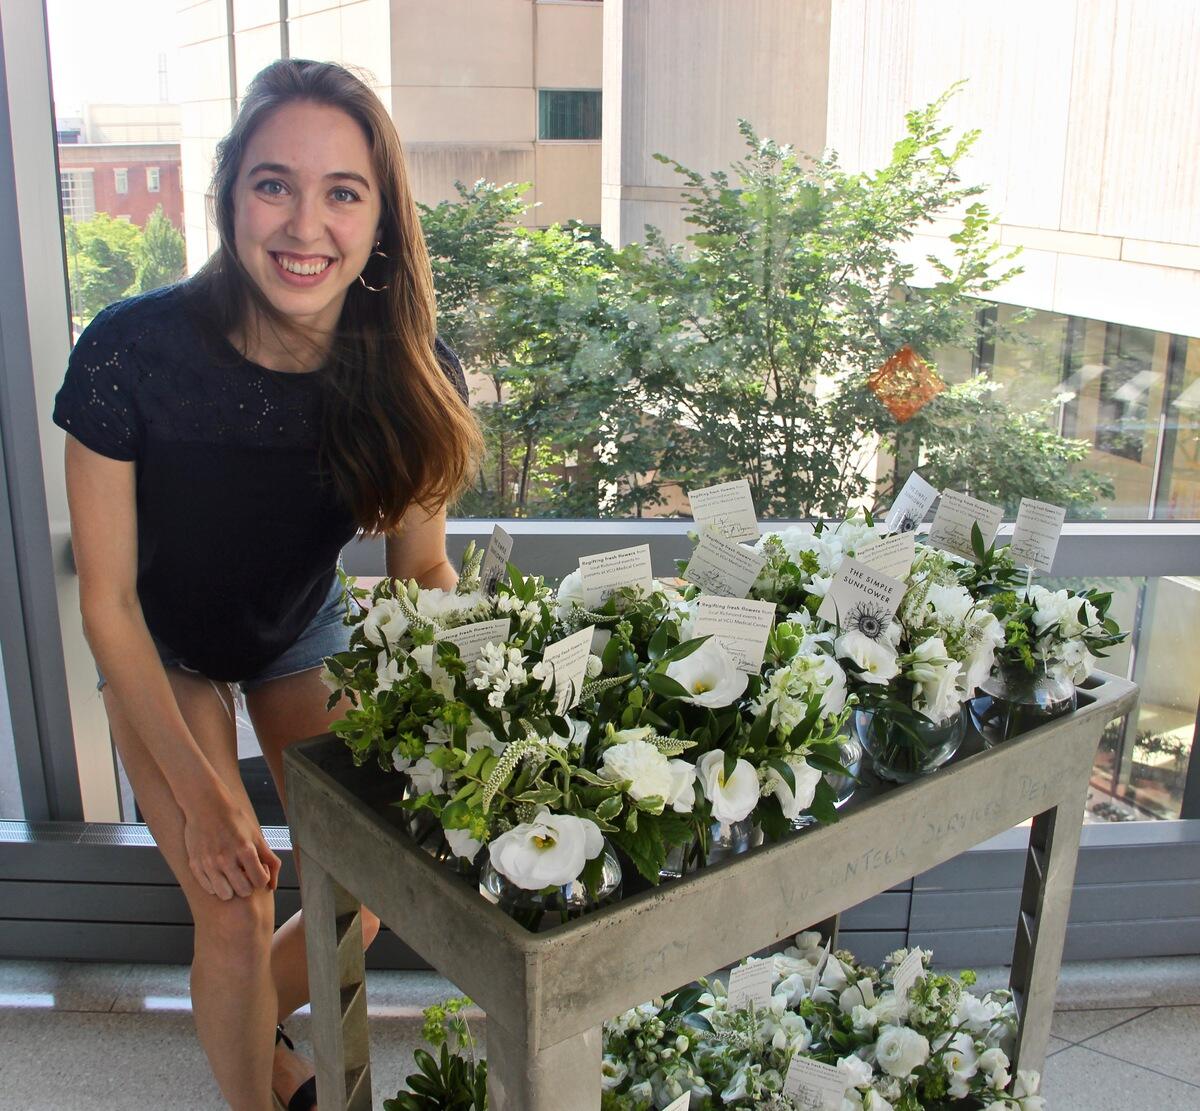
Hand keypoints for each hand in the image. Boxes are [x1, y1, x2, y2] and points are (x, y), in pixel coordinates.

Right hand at [180, 783, 280, 899]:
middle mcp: (226, 858)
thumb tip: (273, 886)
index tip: (259, 871)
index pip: (260, 881)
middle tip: (245, 874)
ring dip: (231, 889)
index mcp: (245, 849)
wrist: (205, 805)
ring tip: (231, 876)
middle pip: (244, 891)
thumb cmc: (234, 819)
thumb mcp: (256, 835)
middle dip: (249, 885)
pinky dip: (216, 885)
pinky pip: (209, 889)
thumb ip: (269, 860)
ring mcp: (209, 863)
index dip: (263, 879)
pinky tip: (219, 873)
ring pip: (225, 895)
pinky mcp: (195, 865)